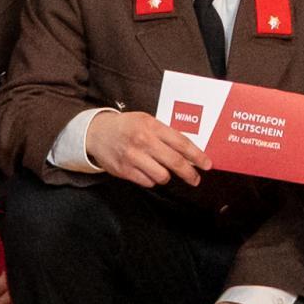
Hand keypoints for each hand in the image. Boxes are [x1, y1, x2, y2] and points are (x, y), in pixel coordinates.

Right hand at [86, 109, 210, 187]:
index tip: (207, 164)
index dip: (197, 156)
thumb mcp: (147, 121)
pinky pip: (148, 182)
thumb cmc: (127, 126)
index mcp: (152, 126)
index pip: (181, 143)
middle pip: (175, 162)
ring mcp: (133, 157)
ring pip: (162, 176)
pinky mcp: (124, 171)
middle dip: (189, 173)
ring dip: (166, 176)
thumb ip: (166, 134)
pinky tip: (148, 171)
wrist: (97, 133)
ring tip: (162, 170)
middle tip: (195, 179)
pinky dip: (152, 180)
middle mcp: (143, 142)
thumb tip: (189, 152)